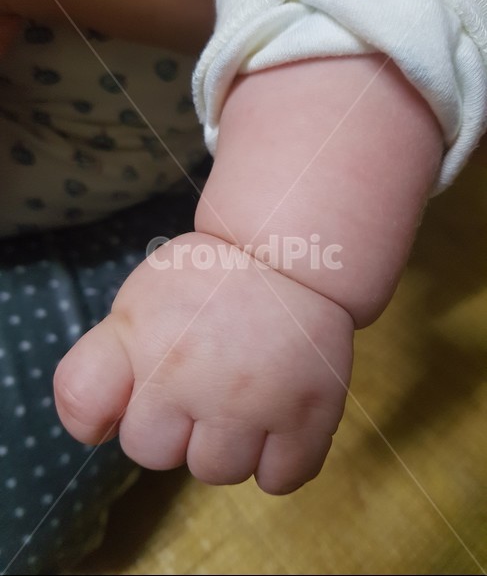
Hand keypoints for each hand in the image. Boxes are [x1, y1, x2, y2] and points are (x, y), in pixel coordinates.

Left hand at [54, 232, 353, 494]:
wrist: (292, 255)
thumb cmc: (211, 280)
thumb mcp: (140, 300)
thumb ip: (104, 361)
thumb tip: (98, 431)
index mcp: (142, 338)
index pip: (83, 408)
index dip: (100, 415)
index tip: (131, 400)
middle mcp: (188, 376)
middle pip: (155, 454)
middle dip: (175, 428)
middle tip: (204, 386)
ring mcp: (250, 401)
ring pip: (217, 472)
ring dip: (228, 445)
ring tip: (245, 400)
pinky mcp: (307, 416)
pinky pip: (280, 479)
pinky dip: (279, 461)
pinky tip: (279, 421)